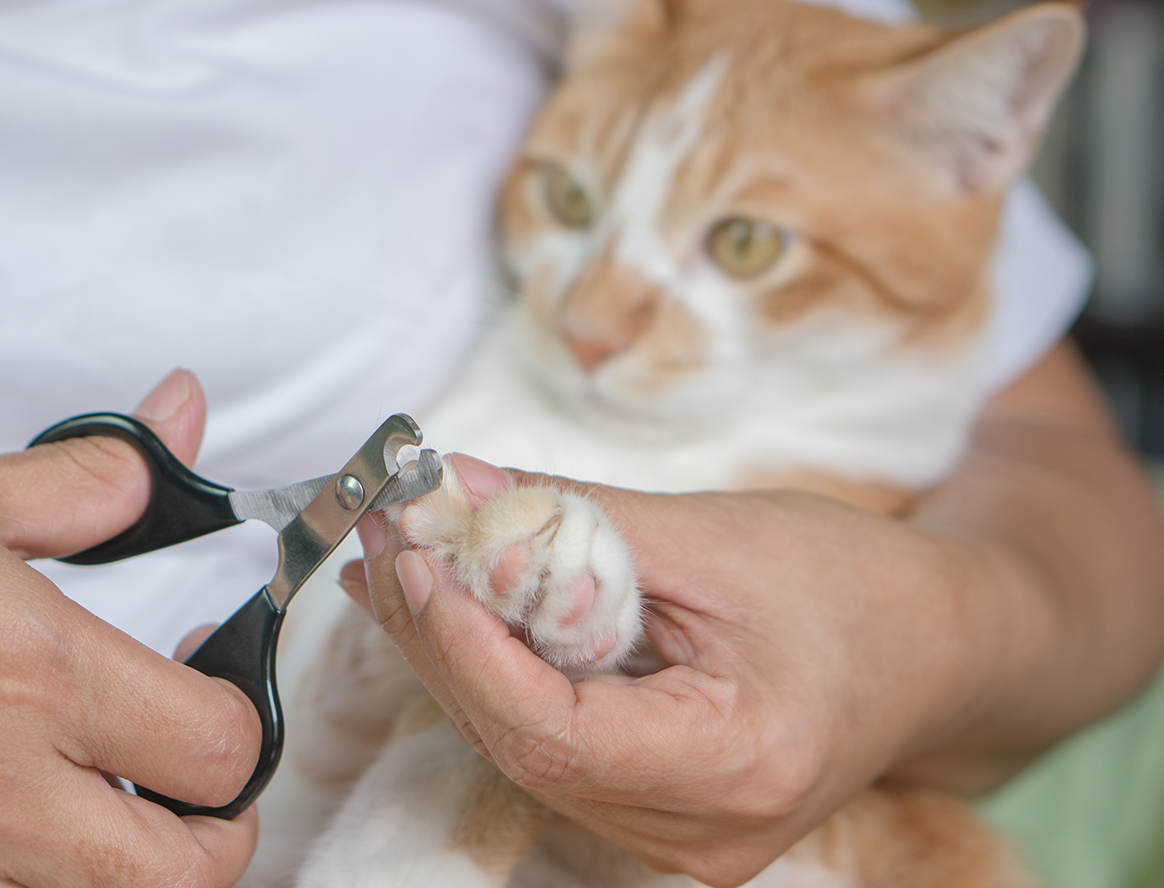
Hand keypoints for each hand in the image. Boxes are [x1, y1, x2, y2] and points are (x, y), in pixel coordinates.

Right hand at [0, 370, 260, 887]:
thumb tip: (173, 429)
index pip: (217, 748)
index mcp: (35, 675)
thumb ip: (87, 482)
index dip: (241, 721)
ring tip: (108, 812)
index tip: (214, 688)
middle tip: (198, 785)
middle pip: (182, 877)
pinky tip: (4, 833)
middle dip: (218, 837)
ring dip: (127, 874)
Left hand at [344, 455, 1048, 886]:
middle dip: (440, 634)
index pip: (553, 731)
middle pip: (521, 743)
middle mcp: (699, 835)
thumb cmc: (855, 586)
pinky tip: (450, 610)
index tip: (415, 555)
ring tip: (396, 560)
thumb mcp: (715, 536)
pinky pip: (550, 747)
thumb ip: (574, 518)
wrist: (939, 647)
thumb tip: (454, 486)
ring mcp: (676, 839)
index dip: (467, 643)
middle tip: (386, 535)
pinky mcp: (658, 815)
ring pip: (523, 749)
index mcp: (734, 768)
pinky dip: (495, 672)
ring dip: (453, 652)